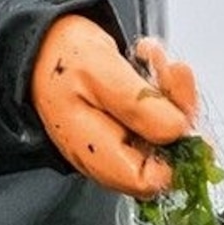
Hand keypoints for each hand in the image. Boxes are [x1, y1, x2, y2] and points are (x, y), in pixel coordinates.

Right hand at [30, 18, 198, 196]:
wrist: (42, 44)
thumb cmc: (60, 58)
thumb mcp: (100, 71)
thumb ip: (138, 105)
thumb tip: (177, 131)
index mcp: (94, 152)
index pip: (149, 180)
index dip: (174, 150)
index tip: (181, 112)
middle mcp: (109, 156)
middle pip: (164, 154)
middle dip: (176, 107)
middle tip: (171, 70)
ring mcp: (119, 142)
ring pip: (166, 132)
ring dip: (171, 91)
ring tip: (154, 57)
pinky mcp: (127, 126)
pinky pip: (159, 116)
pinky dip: (163, 86)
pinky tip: (149, 61)